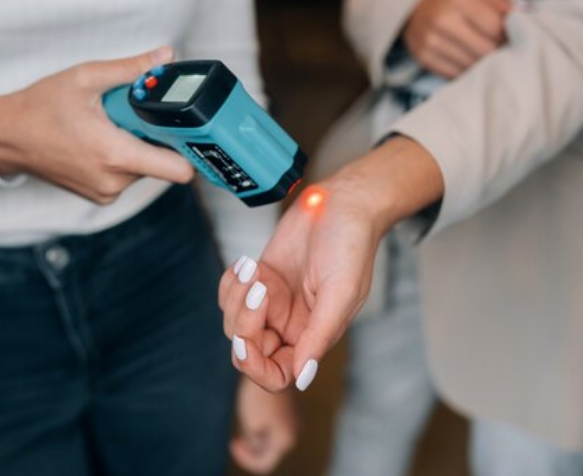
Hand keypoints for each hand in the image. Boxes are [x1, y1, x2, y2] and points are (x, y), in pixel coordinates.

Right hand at [0, 46, 193, 203]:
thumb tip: (165, 57)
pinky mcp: (100, 196)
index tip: (186, 129)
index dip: (189, 149)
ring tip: (109, 125)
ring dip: (137, 145)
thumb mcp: (85, 78)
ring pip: (145, 169)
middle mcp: (114, 181)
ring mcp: (106, 192)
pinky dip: (122, 157)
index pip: (179, 170)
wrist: (5, 138)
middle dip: (157, 138)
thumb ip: (131, 69)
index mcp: (116, 155)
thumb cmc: (40, 108)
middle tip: (133, 116)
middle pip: (163, 164)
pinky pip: (126, 175)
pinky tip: (101, 139)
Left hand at [220, 137, 443, 391]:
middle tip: (258, 286)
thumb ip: (319, 336)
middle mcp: (291, 323)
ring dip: (237, 295)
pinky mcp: (260, 277)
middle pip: (249, 348)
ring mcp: (273, 301)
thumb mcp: (341, 293)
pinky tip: (248, 263)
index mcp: (312, 335)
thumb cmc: (351, 245)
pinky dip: (231, 281)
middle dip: (244, 322)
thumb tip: (302, 379)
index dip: (256, 366)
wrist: (343, 203)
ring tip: (255, 268)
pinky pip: (230, 294)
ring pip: (235, 319)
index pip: (276, 374)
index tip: (247, 341)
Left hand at [231, 377, 297, 473]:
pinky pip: (273, 423)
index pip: (264, 463)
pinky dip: (261, 421)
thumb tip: (254, 445)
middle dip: (252, 444)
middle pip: (268, 450)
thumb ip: (253, 442)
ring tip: (245, 417)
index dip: (245, 458)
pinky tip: (252, 408)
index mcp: (285, 440)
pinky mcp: (288, 407)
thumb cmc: (260, 397)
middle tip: (238, 434)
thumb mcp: (252, 425)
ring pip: (271, 435)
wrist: (271, 364)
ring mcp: (293, 418)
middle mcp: (294, 430)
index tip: (233, 444)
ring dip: (256, 432)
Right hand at [404, 0, 511, 78]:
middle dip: (498, 53)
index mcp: (459, 1)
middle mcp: (442, 21)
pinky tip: (473, 65)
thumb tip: (526, 17)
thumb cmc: (454, 3)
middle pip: (484, 49)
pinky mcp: (424, 59)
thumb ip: (502, 5)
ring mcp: (431, 42)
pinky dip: (468, 72)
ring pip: (470, 64)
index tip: (513, 39)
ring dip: (485, 65)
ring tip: (490, 60)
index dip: (509, 36)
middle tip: (505, 53)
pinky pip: (455, 74)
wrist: (414, 10)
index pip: (494, 27)